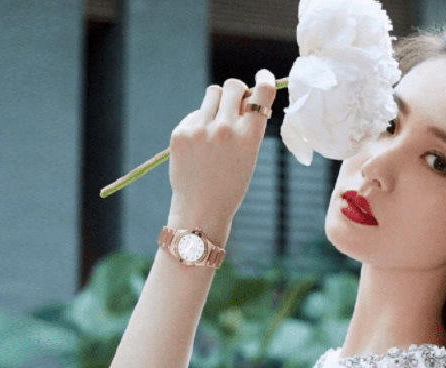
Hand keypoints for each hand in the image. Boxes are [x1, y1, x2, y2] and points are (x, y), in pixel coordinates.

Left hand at [167, 70, 275, 229]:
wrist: (201, 212)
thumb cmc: (230, 186)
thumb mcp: (248, 157)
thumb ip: (247, 127)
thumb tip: (243, 98)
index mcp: (249, 138)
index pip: (261, 94)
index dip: (264, 81)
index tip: (263, 77)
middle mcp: (225, 129)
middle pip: (233, 87)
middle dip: (237, 92)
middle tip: (237, 104)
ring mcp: (200, 129)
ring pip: (212, 94)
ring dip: (217, 103)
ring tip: (216, 127)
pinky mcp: (181, 133)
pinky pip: (194, 114)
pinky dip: (199, 124)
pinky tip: (200, 148)